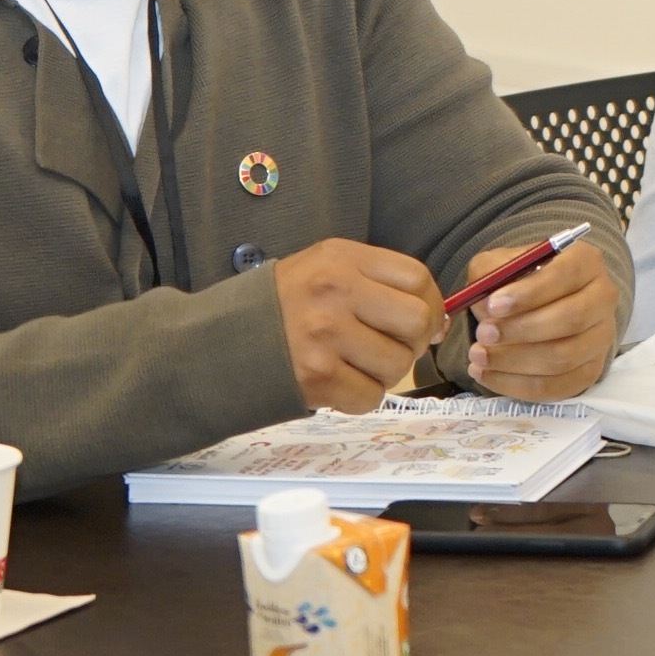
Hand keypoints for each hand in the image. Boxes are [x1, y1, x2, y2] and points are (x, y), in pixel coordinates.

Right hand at [273, 238, 443, 412]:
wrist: (216, 342)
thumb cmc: (280, 307)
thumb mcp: (324, 269)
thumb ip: (377, 283)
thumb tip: (438, 320)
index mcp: (341, 258)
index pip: (418, 278)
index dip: (432, 304)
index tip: (425, 320)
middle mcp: (335, 292)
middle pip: (417, 321)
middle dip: (415, 341)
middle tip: (393, 346)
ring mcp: (325, 335)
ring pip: (398, 364)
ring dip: (385, 372)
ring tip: (356, 364)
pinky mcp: (316, 376)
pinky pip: (370, 396)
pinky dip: (361, 396)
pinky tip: (339, 383)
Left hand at [463, 236, 618, 400]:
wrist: (544, 307)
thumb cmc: (521, 283)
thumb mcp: (500, 264)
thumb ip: (490, 275)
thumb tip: (484, 303)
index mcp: (586, 262)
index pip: (565, 275)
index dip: (529, 293)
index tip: (493, 305)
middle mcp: (602, 298)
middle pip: (571, 319)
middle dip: (522, 330)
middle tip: (482, 334)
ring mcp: (601, 338)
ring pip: (563, 357)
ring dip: (514, 361)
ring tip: (479, 356)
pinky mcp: (591, 370)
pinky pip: (556, 387)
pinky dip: (517, 385)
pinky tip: (488, 374)